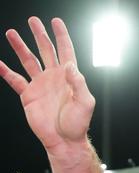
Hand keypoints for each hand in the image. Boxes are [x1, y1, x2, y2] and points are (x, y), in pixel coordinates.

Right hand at [0, 17, 94, 152]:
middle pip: (46, 50)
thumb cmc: (78, 124)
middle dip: (39, 35)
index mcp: (69, 77)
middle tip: (33, 20)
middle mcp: (54, 77)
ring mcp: (40, 85)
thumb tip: (70, 65)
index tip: (56, 21)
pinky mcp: (28, 95)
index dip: (61, 36)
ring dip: (20, 47)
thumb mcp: (85, 102)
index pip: (66, 51)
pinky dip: (5, 71)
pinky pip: (15, 79)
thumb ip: (79, 83)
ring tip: (11, 33)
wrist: (63, 140)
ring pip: (29, 60)